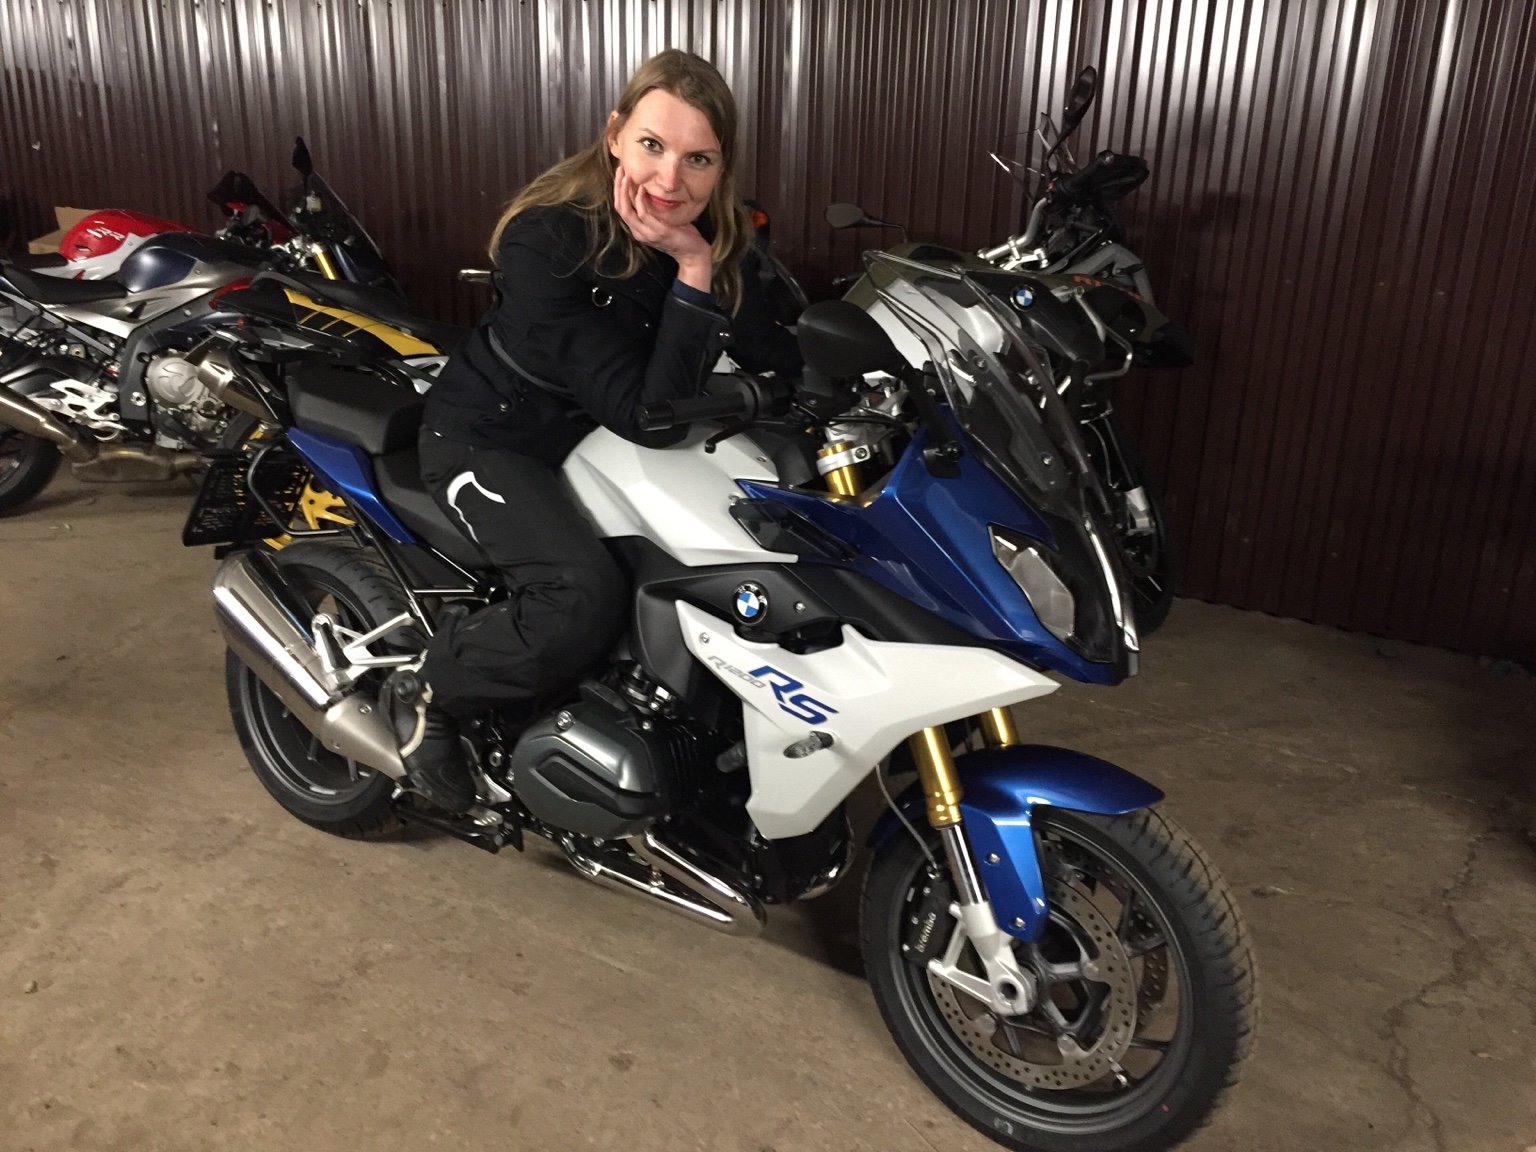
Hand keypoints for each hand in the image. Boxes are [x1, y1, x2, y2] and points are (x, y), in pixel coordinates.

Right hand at [613, 166, 711, 289]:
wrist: (693, 254)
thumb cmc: (681, 235)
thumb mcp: (663, 220)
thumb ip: (654, 210)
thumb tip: (651, 191)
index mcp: (638, 229)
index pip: (621, 208)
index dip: (618, 191)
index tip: (620, 174)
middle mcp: (639, 232)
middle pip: (620, 208)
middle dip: (618, 187)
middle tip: (620, 169)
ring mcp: (647, 233)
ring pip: (627, 211)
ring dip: (625, 192)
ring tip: (627, 176)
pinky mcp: (657, 232)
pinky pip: (643, 214)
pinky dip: (640, 200)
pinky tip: (642, 188)